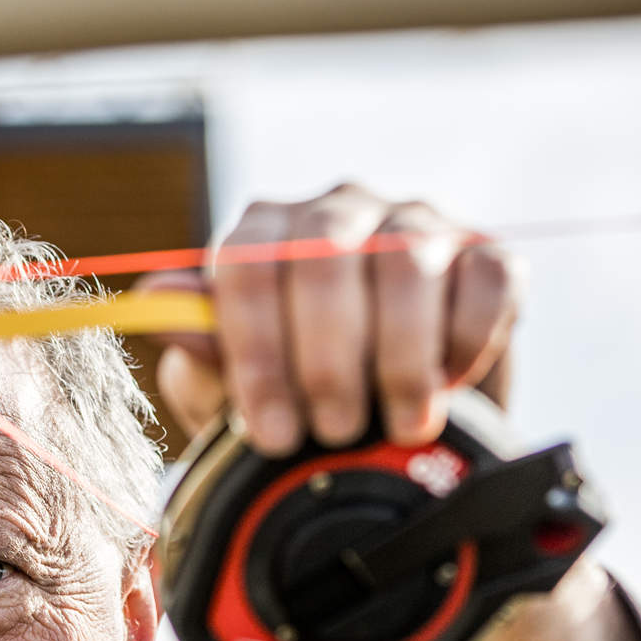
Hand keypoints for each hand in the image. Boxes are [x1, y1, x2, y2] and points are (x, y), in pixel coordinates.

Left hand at [149, 187, 637, 640]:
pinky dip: (468, 340)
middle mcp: (339, 210)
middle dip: (327, 357)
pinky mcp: (485, 251)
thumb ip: (202, 349)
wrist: (389, 421)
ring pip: (407, 263)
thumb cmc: (299, 397)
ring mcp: (416, 222)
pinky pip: (484, 279)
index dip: (256, 349)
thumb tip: (154, 305)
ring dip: (400, 356)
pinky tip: (450, 387)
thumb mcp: (236, 390)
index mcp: (267, 230)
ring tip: (397, 426)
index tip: (269, 431)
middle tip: (333, 431)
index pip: (248, 262)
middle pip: (325, 256)